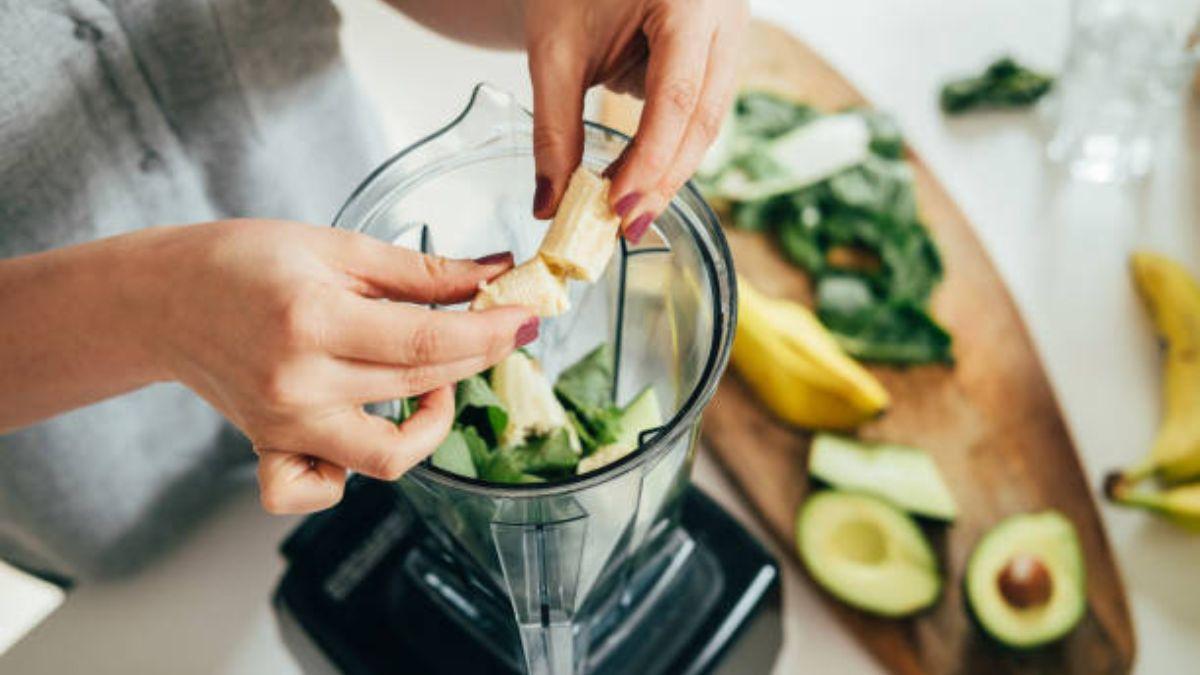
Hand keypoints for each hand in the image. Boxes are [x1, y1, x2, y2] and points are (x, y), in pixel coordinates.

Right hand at [138, 220, 534, 513]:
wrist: (161, 298)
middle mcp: (297, 385)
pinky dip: (353, 476)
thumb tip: (494, 274)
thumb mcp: (334, 246)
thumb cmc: (242, 261)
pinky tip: (369, 428)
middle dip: (475, 358)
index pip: (426, 342)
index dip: (488, 333)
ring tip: (433, 377)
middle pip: (417, 387)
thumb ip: (419, 270)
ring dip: (431, 421)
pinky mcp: (271, 449)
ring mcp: (283, 427)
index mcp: (312, 321)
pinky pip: (321, 491)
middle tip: (496, 329)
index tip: (526, 320)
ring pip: (388, 455)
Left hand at [524, 0, 747, 240]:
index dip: (649, 159)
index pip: (677, 97)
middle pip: (704, 118)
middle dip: (663, 178)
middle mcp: (724, 14)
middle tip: (625, 225)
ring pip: (709, 121)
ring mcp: (730, 33)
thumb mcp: (555, 51)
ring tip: (626, 211)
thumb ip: (553, 130)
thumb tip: (549, 204)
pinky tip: (637, 178)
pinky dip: (669, 147)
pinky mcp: (720, 52)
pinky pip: (702, 111)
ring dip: (667, 169)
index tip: (616, 206)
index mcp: (688, 0)